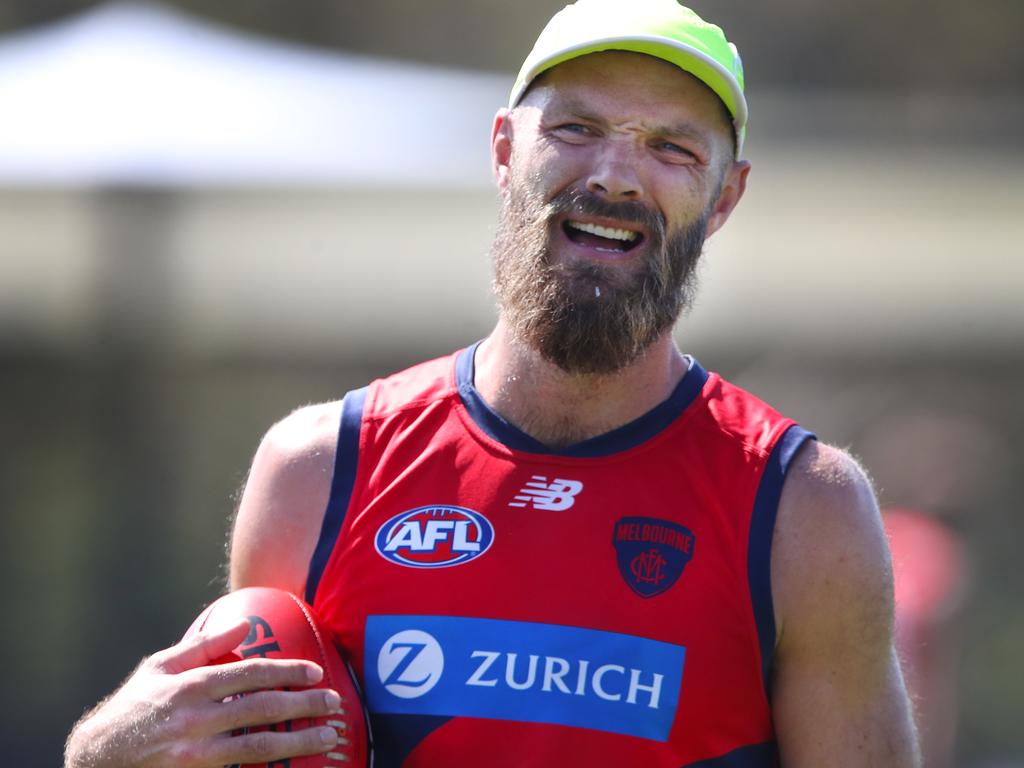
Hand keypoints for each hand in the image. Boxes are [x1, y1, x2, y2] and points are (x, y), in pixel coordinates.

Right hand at [65, 618, 342, 766]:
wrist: (93, 763)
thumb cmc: (130, 709)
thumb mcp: (158, 668)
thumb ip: (203, 646)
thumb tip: (243, 623)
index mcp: (189, 686)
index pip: (250, 674)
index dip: (288, 671)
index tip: (316, 672)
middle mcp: (195, 720)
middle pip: (263, 709)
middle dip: (305, 705)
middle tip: (335, 703)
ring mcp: (195, 756)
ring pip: (259, 747)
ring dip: (300, 741)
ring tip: (329, 736)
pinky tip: (296, 767)